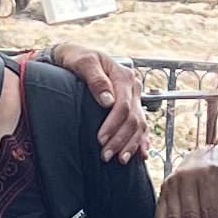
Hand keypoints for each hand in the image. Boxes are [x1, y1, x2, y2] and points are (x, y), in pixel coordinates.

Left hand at [42, 39, 151, 163]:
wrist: (76, 57)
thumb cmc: (77, 58)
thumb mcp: (83, 63)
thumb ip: (96, 79)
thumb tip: (107, 101)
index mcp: (124, 76)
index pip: (123, 105)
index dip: (113, 124)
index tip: (100, 139)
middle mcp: (133, 87)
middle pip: (132, 118)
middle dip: (120, 139)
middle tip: (106, 155)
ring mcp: (134, 98)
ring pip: (139, 125)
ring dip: (131, 144)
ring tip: (120, 160)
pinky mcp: (130, 106)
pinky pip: (141, 125)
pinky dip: (141, 141)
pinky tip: (141, 154)